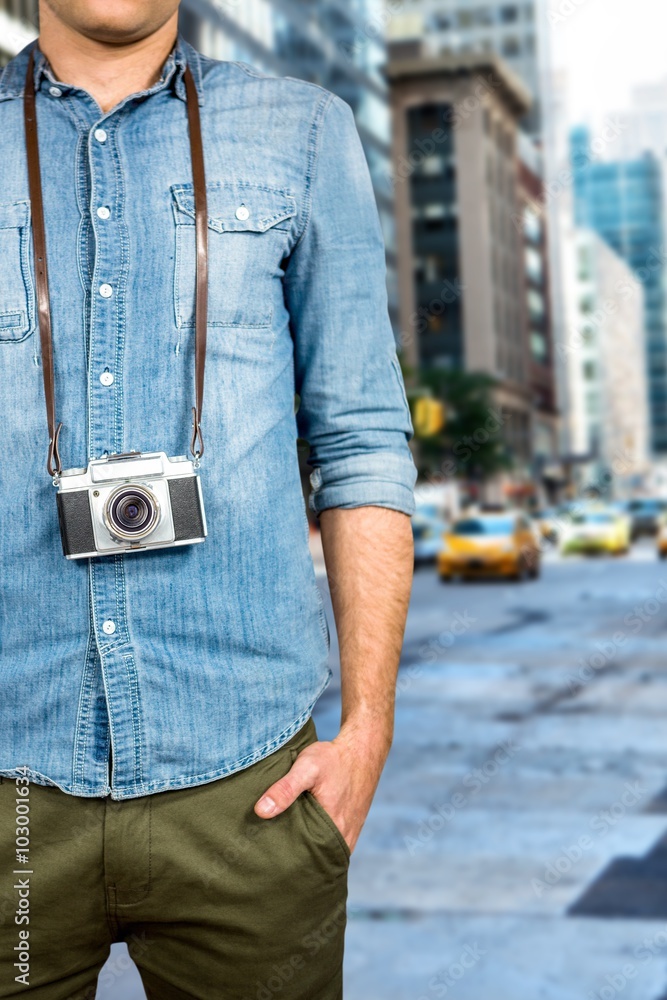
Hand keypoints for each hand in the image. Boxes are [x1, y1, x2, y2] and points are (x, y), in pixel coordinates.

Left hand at [254, 728, 389, 853]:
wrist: (362, 750)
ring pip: (323, 852)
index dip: (287, 860)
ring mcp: (348, 834)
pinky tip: (301, 835)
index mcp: (334, 829)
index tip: (267, 859)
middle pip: (314, 858)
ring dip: (307, 851)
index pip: (306, 859)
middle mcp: (343, 837)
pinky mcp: (350, 828)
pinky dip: (318, 842)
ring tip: (282, 849)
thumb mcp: (306, 768)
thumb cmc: (334, 759)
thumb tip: (260, 811)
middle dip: (294, 859)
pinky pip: (331, 844)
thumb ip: (285, 789)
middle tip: (269, 856)